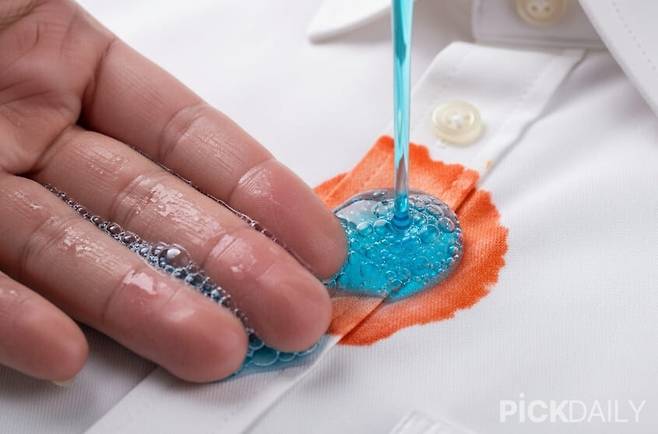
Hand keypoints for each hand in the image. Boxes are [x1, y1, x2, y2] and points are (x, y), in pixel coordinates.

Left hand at [0, 0, 344, 382]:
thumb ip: (95, 44)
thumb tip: (201, 96)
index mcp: (62, 65)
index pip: (182, 136)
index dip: (259, 188)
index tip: (319, 242)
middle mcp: (30, 132)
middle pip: (150, 208)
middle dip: (231, 264)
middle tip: (292, 313)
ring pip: (74, 255)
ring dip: (146, 308)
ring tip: (209, 349)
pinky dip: (18, 321)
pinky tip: (66, 351)